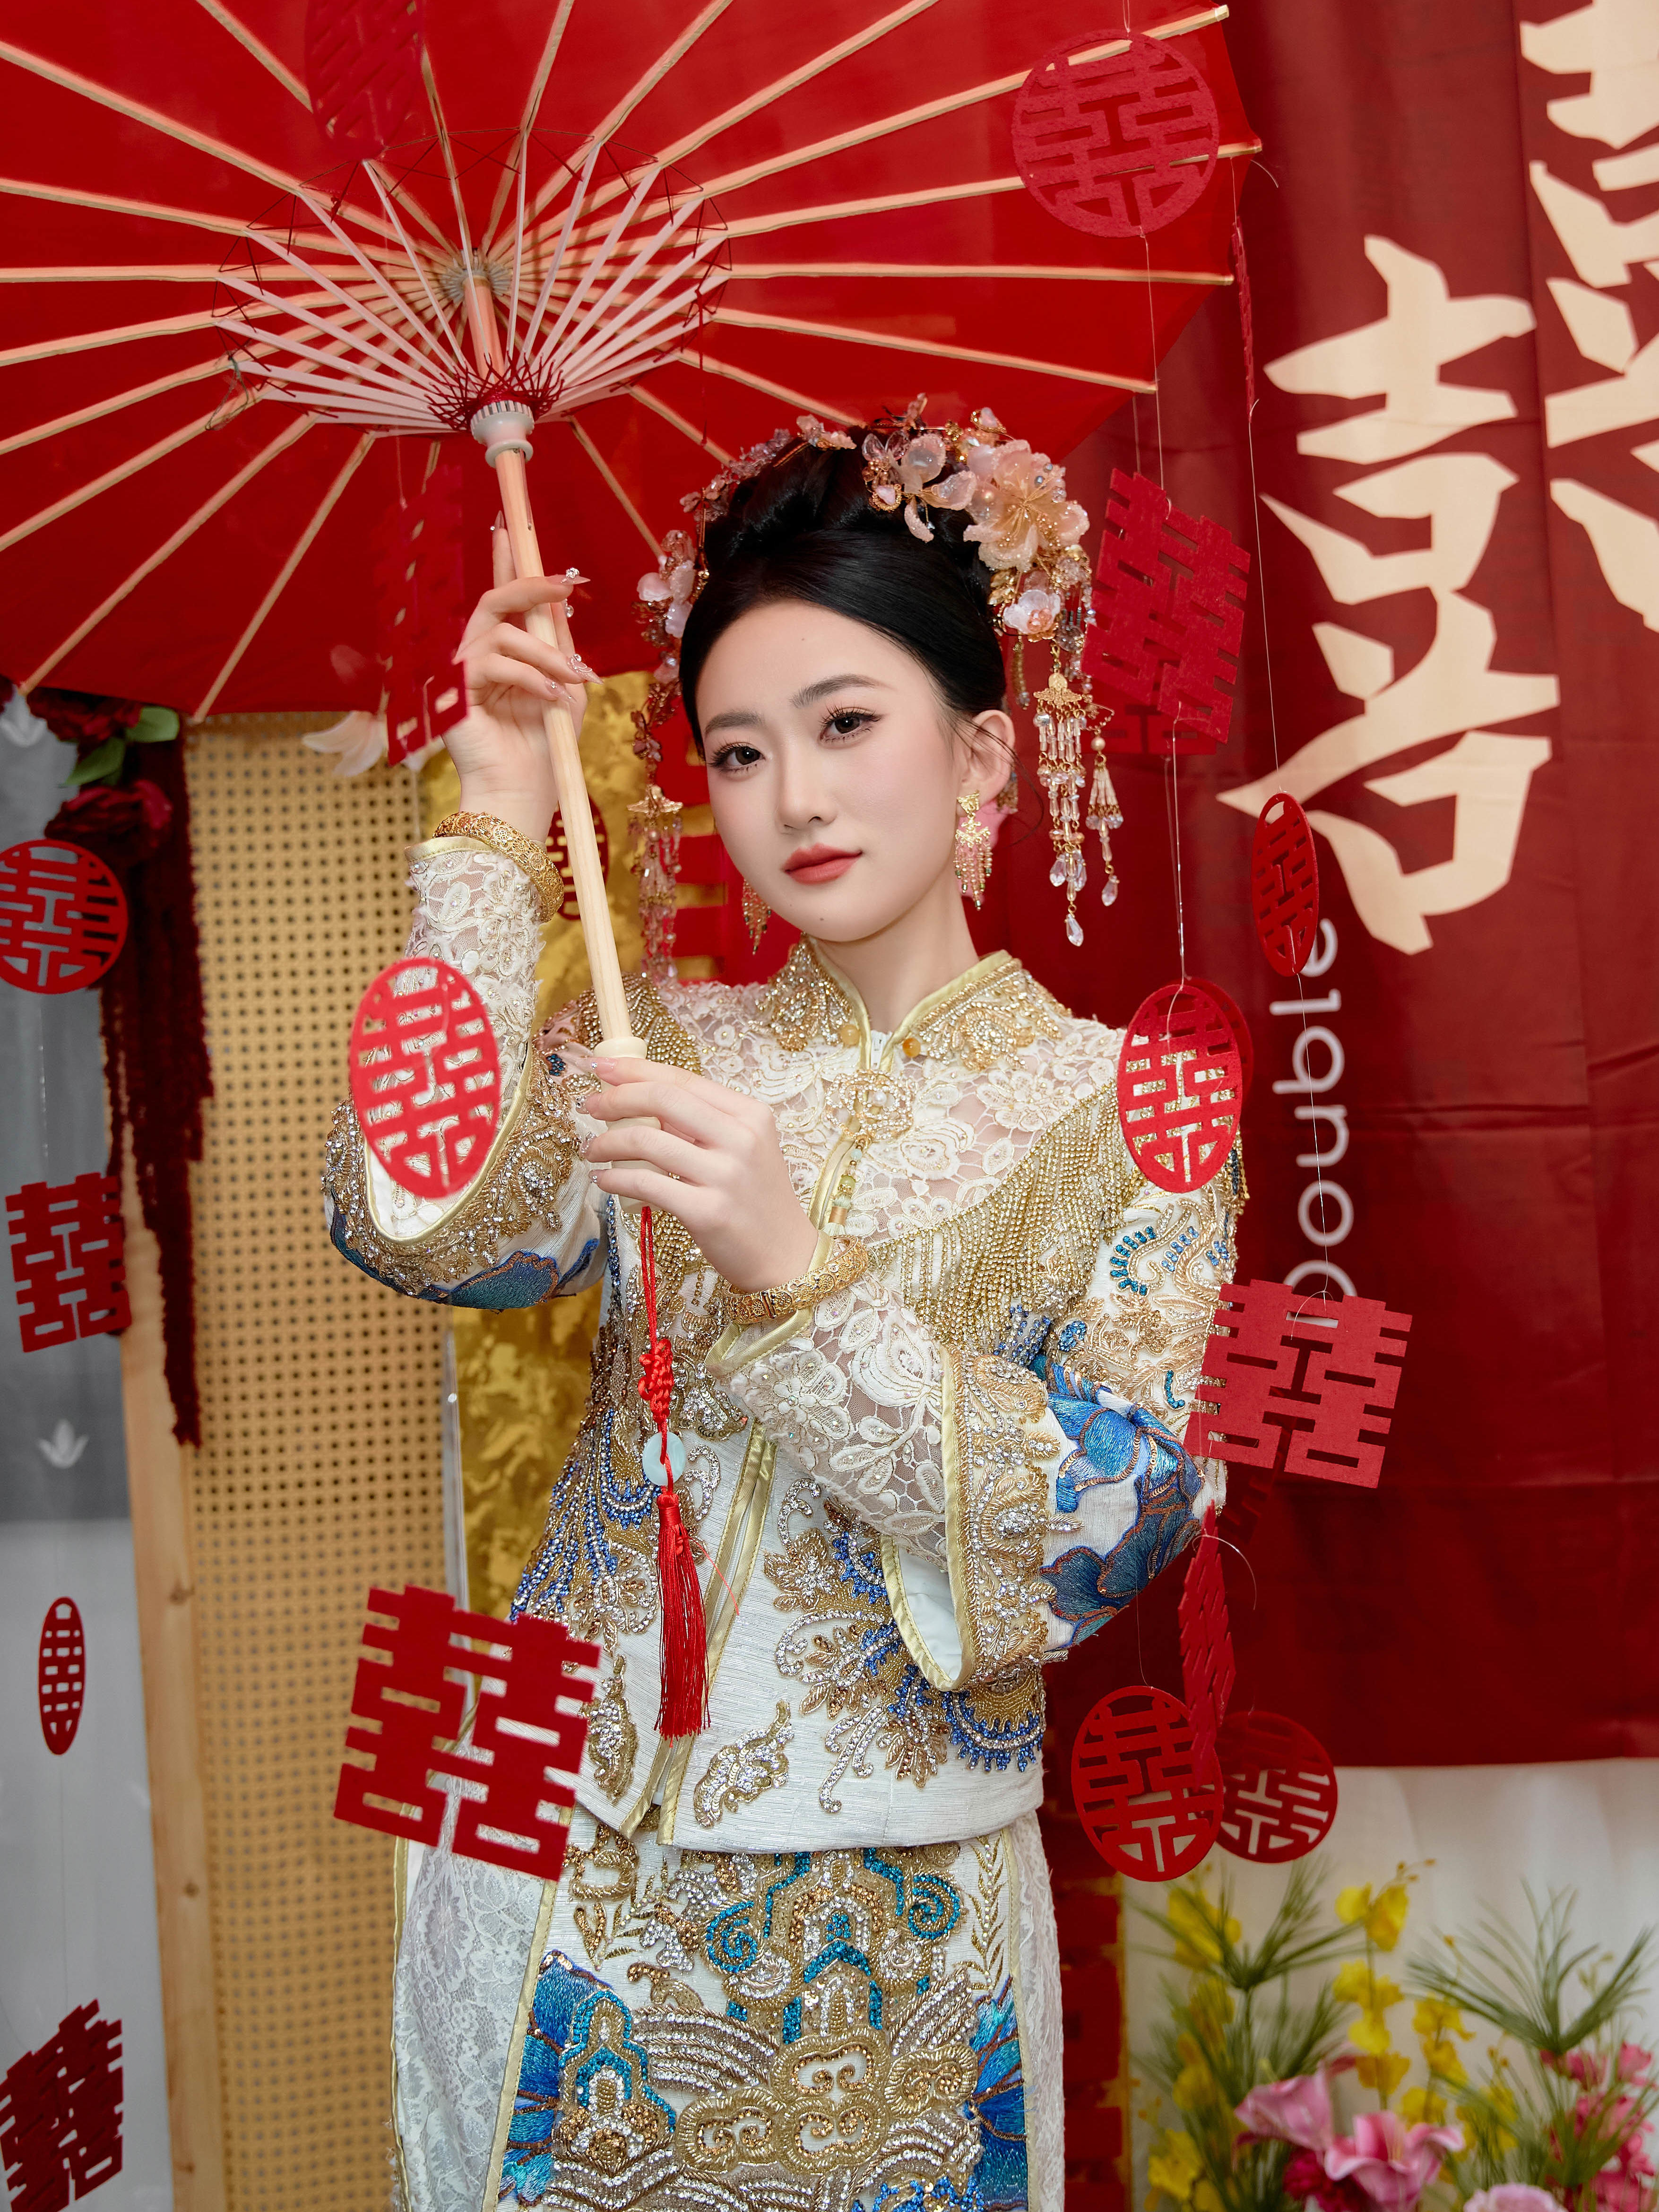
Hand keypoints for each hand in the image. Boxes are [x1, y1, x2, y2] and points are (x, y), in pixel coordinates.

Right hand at [444, 523, 594, 843]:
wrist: (524, 792)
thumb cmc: (546, 746)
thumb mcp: (566, 688)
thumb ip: (560, 645)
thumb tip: (559, 600)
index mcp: (501, 654)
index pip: (500, 600)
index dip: (506, 565)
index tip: (511, 530)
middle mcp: (475, 657)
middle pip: (493, 602)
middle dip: (529, 586)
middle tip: (565, 586)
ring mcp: (460, 673)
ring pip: (501, 635)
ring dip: (545, 654)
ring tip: (571, 680)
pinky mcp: (452, 692)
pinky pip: (492, 664)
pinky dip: (528, 677)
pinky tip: (549, 696)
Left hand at [581, 1058, 819, 1290]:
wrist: (785, 1257)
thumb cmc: (757, 1200)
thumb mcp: (743, 1149)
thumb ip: (700, 1124)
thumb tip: (640, 1098)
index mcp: (750, 1114)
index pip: (683, 1079)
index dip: (636, 1069)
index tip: (602, 1066)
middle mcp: (741, 1139)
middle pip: (663, 1099)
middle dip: (615, 1098)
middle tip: (590, 1105)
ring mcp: (725, 1175)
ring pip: (647, 1141)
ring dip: (607, 1143)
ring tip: (591, 1150)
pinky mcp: (707, 1212)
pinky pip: (646, 1184)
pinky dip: (615, 1180)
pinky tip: (603, 1181)